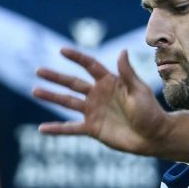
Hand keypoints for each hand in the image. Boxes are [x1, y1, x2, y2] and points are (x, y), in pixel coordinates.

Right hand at [34, 47, 180, 157]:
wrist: (153, 137)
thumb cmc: (150, 112)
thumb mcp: (139, 90)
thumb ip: (127, 73)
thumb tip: (122, 51)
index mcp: (110, 82)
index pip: (90, 66)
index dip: (76, 58)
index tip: (62, 50)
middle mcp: (98, 94)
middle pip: (72, 83)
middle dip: (56, 77)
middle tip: (38, 70)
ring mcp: (93, 111)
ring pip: (67, 102)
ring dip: (51, 97)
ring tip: (35, 91)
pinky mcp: (92, 128)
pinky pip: (71, 128)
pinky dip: (56, 129)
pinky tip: (42, 129)